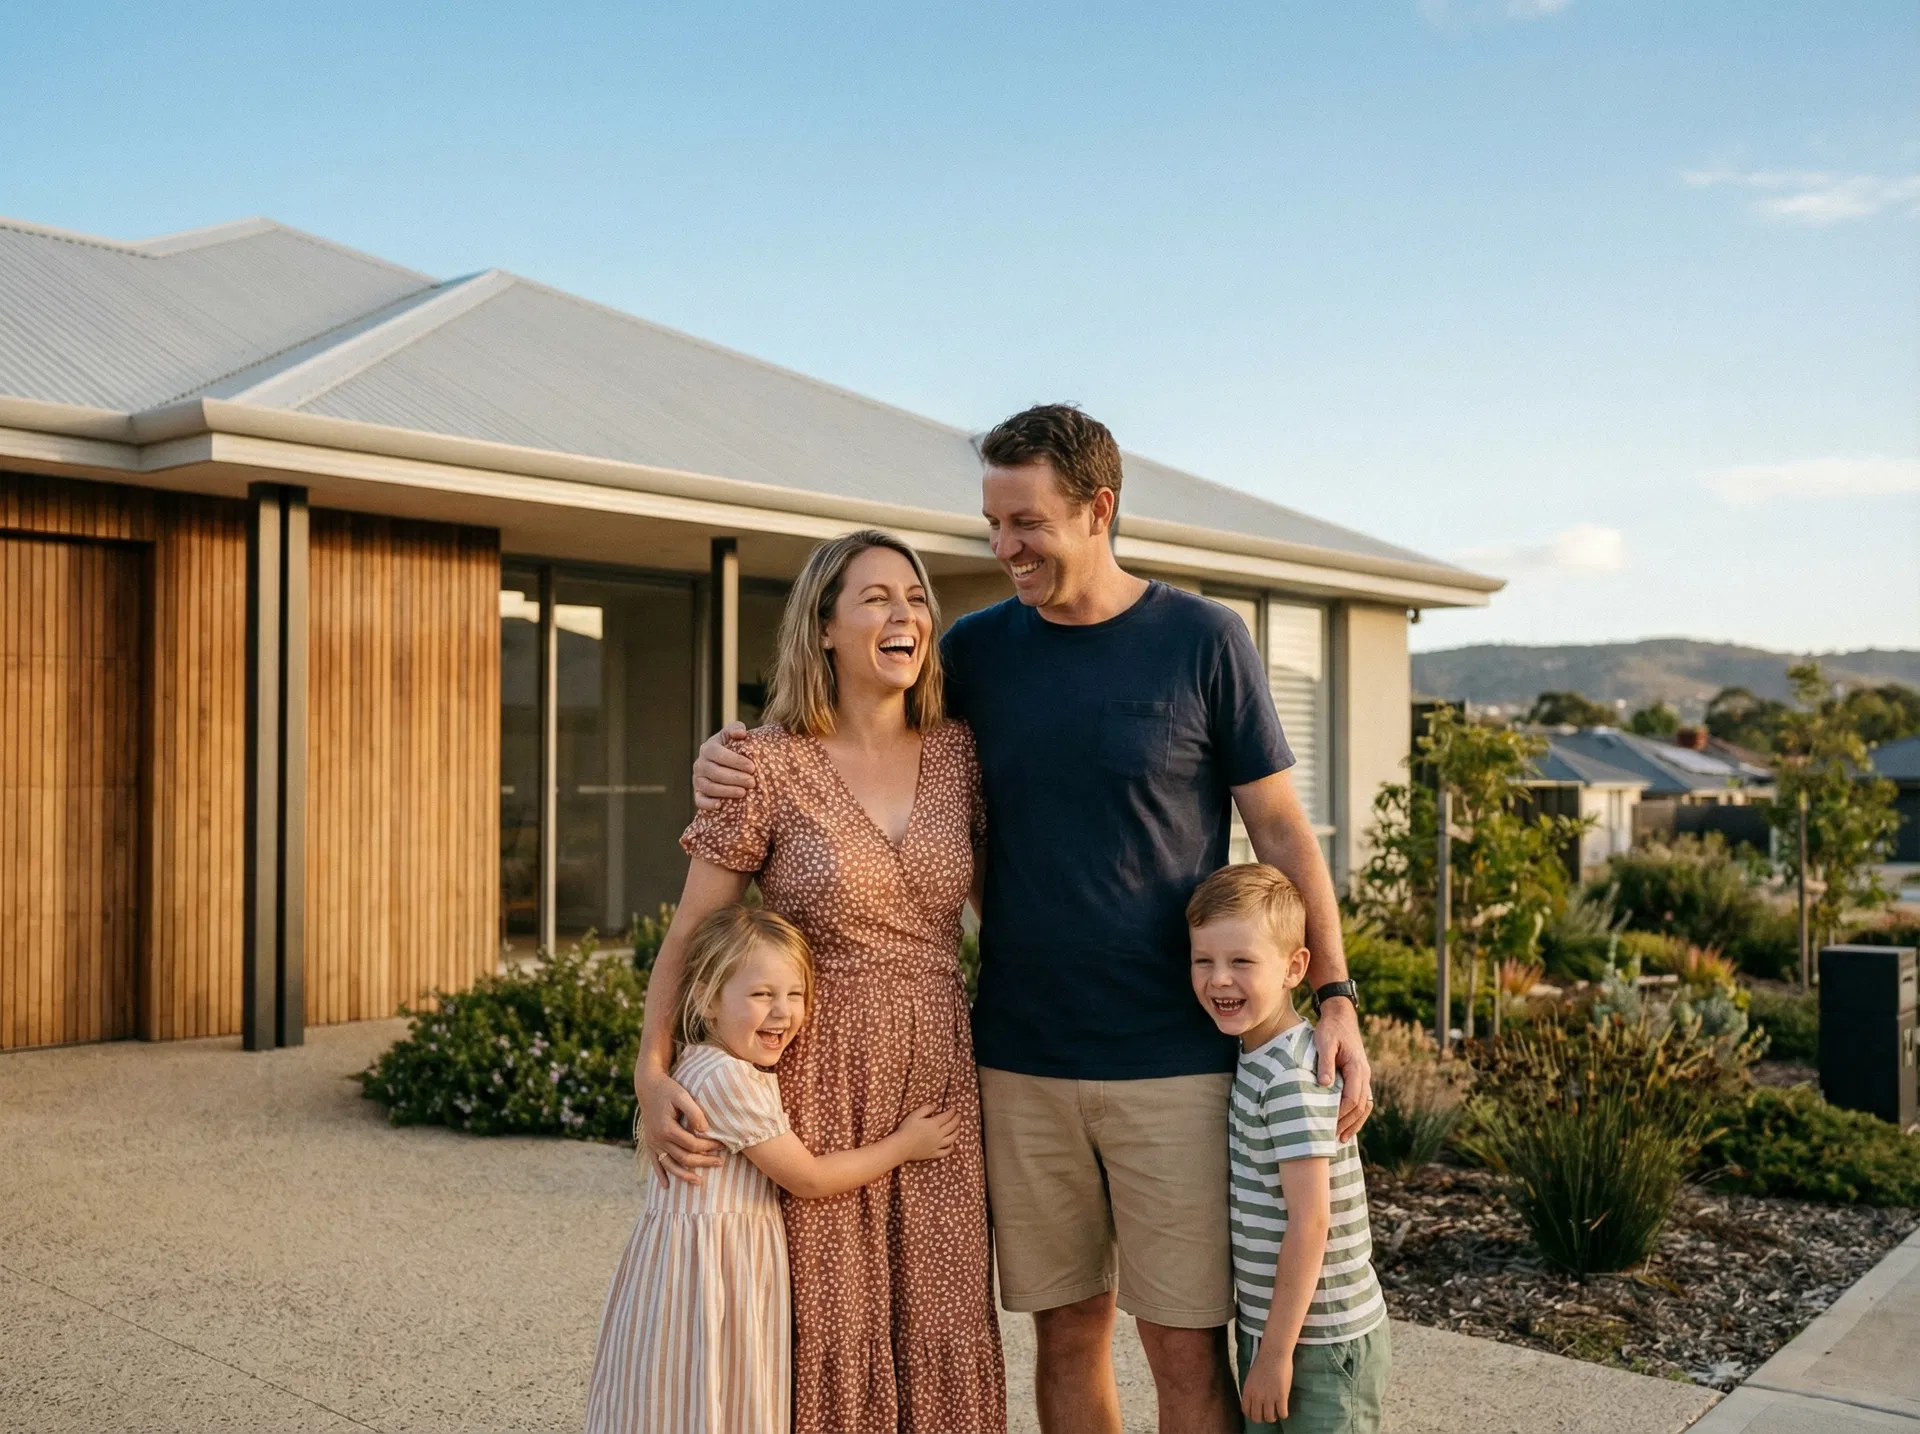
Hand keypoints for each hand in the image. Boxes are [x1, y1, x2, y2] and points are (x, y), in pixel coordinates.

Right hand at [638, 1071, 723, 1184]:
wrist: (648, 1085)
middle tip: (720, 1163)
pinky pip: (655, 1163)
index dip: (709, 1146)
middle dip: (703, 1162)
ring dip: (684, 1175)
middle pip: (683, 1158)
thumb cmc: (668, 1089)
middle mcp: (658, 1139)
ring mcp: (653, 1143)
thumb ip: (694, 1112)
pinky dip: (661, 1175)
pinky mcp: (650, 1143)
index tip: (722, 1144)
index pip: (693, 1144)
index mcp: (667, 1129)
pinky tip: (666, 1186)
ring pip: (670, 1165)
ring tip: (699, 1182)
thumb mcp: (682, 1095)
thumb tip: (705, 1130)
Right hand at [692, 722, 755, 809]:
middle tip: (752, 782)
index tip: (752, 767)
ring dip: (727, 791)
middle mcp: (700, 764)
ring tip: (744, 793)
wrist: (725, 764)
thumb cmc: (733, 748)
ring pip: (709, 787)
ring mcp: (697, 779)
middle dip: (735, 778)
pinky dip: (708, 804)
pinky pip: (699, 800)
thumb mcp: (733, 735)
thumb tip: (741, 733)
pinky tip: (720, 805)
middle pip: (715, 772)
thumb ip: (737, 729)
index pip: (718, 753)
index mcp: (708, 748)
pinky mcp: (698, 793)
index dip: (735, 761)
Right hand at [892, 1105, 960, 1161]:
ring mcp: (937, 1145)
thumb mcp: (915, 1114)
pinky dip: (950, 1149)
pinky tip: (952, 1146)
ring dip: (957, 1132)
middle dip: (957, 1120)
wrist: (902, 1146)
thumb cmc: (906, 1129)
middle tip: (959, 1115)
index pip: (947, 1116)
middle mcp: (938, 1135)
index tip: (955, 1109)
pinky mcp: (934, 1154)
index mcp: (934, 1124)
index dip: (952, 1112)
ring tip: (958, 1128)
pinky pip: (945, 1152)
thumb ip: (926, 1109)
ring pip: (951, 1139)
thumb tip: (936, 1106)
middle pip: (951, 1126)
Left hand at [1240, 1341, 1292, 1424]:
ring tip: (1276, 1410)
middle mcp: (1256, 1396)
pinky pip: (1282, 1414)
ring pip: (1270, 1418)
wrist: (1274, 1353)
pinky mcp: (1281, 1396)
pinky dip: (1283, 1414)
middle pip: (1257, 1418)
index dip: (1252, 1414)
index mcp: (1247, 1391)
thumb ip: (1252, 1390)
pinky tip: (1284, 1408)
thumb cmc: (1263, 1362)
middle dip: (1263, 1417)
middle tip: (1268, 1412)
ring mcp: (1269, 1397)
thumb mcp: (1251, 1378)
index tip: (1258, 1412)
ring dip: (1274, 1416)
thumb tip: (1255, 1401)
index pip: (1246, 1411)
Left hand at [1313, 996, 1373, 1142]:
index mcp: (1357, 1067)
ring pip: (1364, 1105)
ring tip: (1341, 1138)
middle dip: (1347, 1123)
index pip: (1352, 1097)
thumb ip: (1324, 1063)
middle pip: (1360, 1106)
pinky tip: (1346, 1124)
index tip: (1327, 1123)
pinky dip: (1355, 1115)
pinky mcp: (1358, 1077)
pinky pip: (1361, 1100)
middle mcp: (1364, 1074)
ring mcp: (1363, 1076)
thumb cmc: (1330, 1029)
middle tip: (1331, 1138)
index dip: (1340, 1113)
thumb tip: (1325, 1085)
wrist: (1340, 1016)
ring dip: (1354, 1123)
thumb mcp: (1324, 1042)